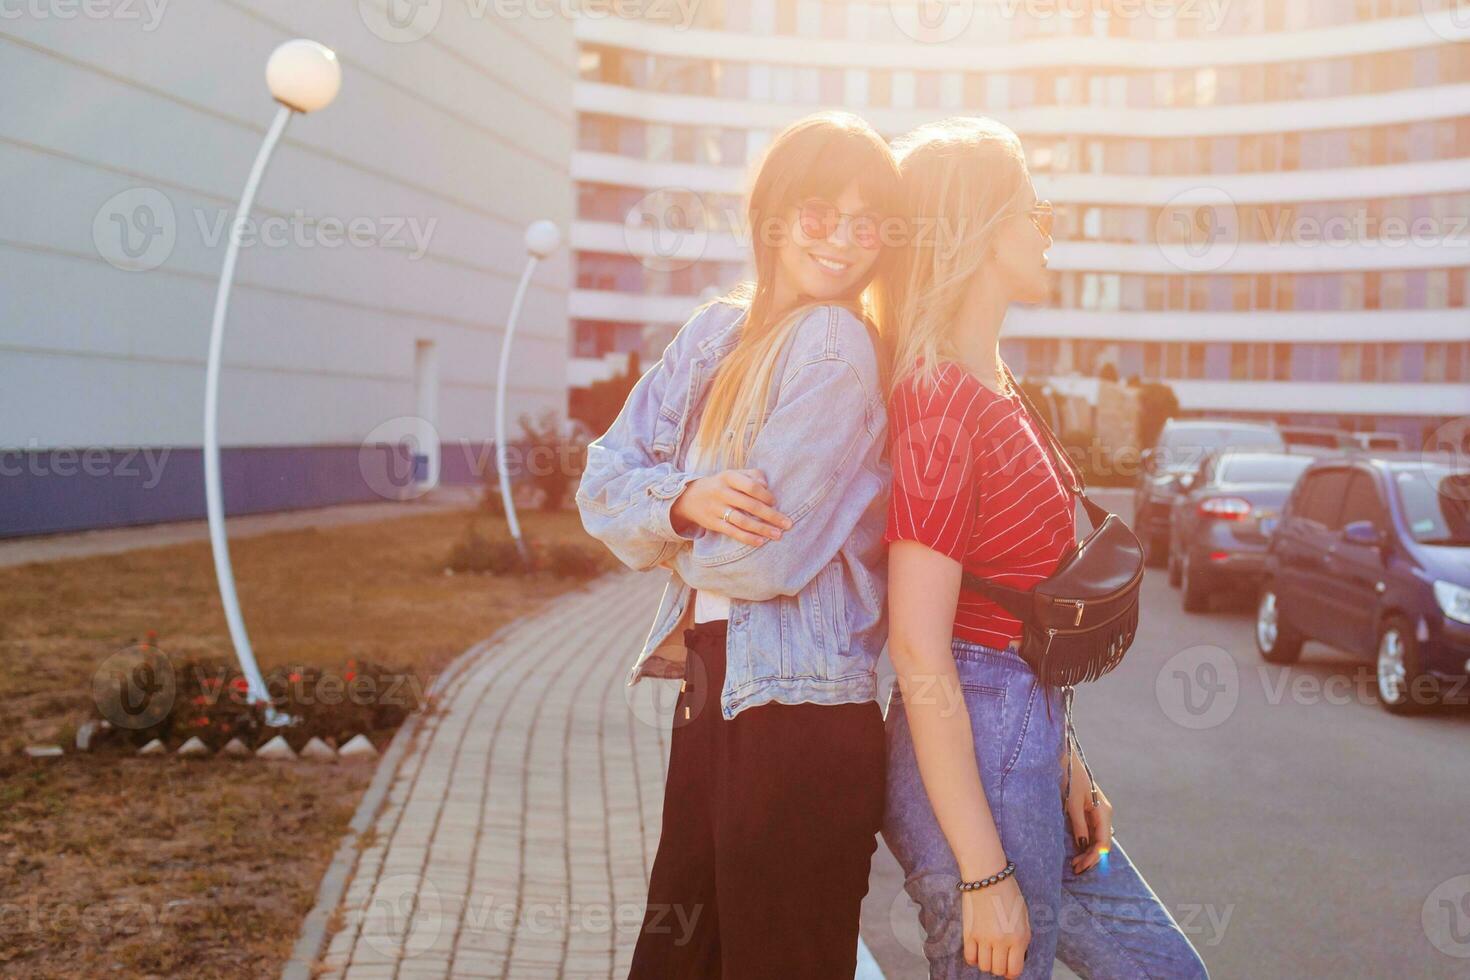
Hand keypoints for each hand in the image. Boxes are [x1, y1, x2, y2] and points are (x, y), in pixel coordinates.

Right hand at [670, 469, 791, 546]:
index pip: (751, 486)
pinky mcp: (713, 523)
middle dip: (771, 516)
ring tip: (777, 535)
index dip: (766, 495)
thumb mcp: (733, 474)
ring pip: (742, 521)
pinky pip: (732, 532)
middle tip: (788, 524)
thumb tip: (767, 486)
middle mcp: (722, 492)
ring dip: (762, 529)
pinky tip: (760, 542)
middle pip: (750, 505)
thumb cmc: (720, 485)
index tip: (775, 502)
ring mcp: (716, 509)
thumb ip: (753, 476)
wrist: (689, 498)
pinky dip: (747, 538)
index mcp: (728, 477)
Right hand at [962, 875, 1029, 977]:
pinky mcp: (969, 933)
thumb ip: (1022, 939)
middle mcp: (1001, 941)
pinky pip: (970, 957)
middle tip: (1000, 959)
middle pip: (998, 970)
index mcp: (1018, 938)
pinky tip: (977, 951)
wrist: (987, 877)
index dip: (1013, 973)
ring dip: (987, 963)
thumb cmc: (1009, 894)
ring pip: (984, 966)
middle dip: (1000, 968)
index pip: (1014, 970)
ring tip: (989, 953)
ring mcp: (983, 938)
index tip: (1011, 971)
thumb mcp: (1024, 918)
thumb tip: (1017, 957)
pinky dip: (974, 958)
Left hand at [1065, 766, 1112, 874]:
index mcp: (1104, 812)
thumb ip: (1079, 825)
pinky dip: (1085, 843)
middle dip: (1090, 858)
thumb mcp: (1072, 804)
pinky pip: (1091, 832)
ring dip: (1087, 852)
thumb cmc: (1070, 779)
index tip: (1080, 866)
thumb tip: (1083, 846)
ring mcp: (1097, 813)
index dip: (1093, 858)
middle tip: (1075, 869)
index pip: (1103, 843)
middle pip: (1101, 843)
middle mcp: (1104, 814)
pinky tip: (1077, 851)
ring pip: (1096, 839)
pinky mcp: (1089, 812)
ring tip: (1075, 864)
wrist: (1065, 760)